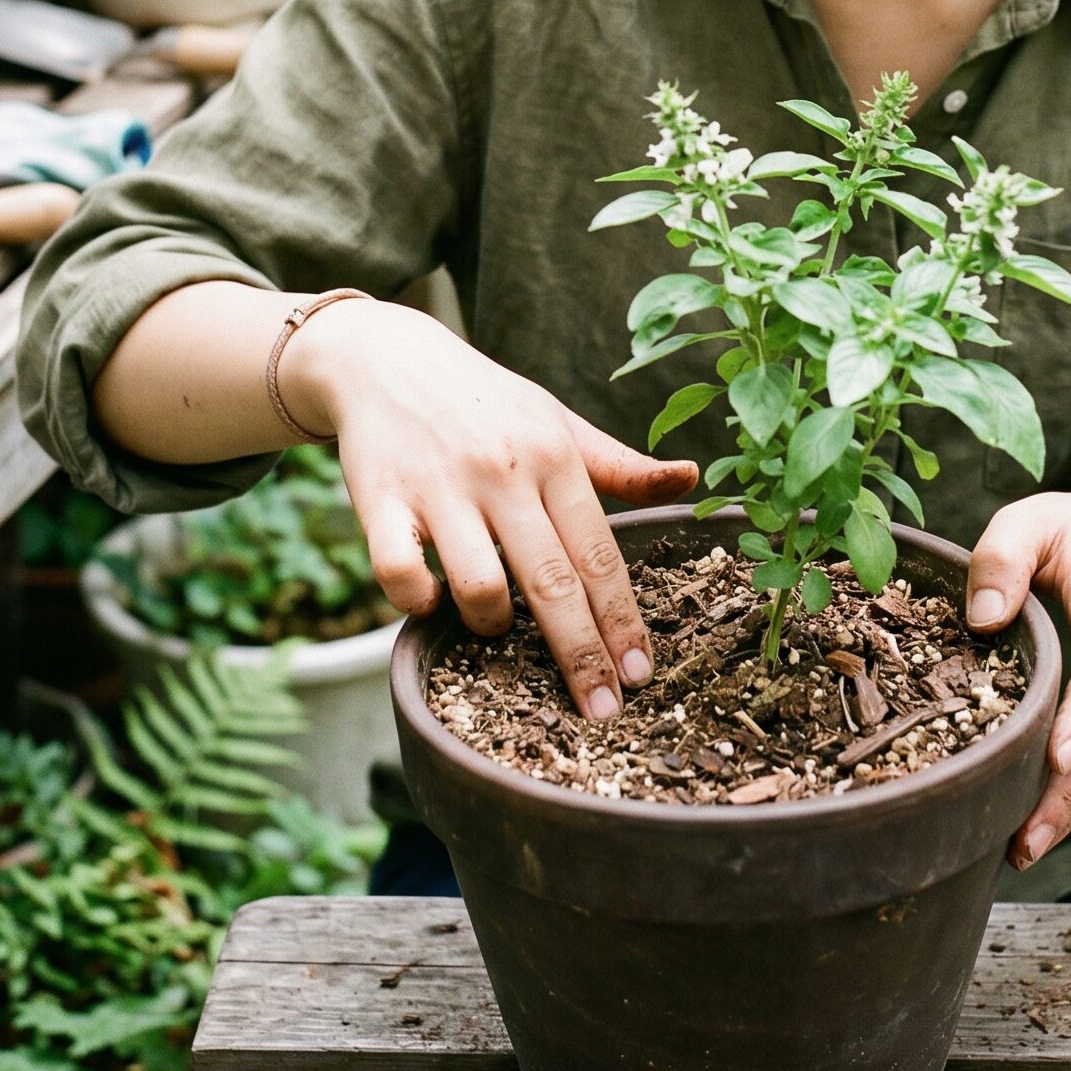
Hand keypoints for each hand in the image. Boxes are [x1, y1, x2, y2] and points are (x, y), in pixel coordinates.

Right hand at [286, 299, 698, 721]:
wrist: (387, 359)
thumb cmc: (485, 401)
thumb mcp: (557, 422)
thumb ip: (619, 465)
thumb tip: (691, 479)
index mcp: (553, 457)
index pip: (599, 553)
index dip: (622, 619)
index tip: (641, 675)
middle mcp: (502, 472)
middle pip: (552, 581)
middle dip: (582, 653)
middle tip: (603, 710)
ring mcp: (440, 488)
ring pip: (479, 584)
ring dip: (494, 625)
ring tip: (498, 629)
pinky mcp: (379, 501)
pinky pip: (399, 573)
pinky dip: (417, 602)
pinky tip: (430, 602)